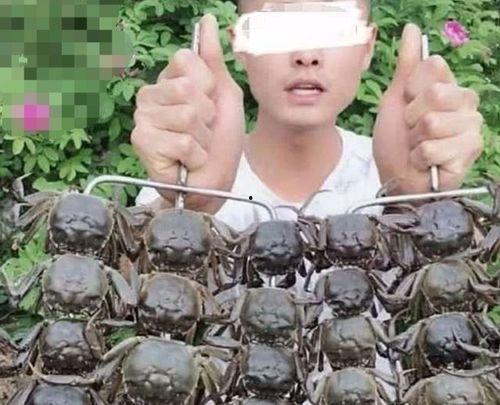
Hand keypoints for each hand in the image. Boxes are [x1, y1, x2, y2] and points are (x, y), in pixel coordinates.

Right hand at [131, 14, 244, 212]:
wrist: (214, 182)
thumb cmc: (220, 142)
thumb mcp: (224, 96)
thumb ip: (213, 60)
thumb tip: (207, 20)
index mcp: (168, 81)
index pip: (187, 60)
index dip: (208, 87)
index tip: (209, 107)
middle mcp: (150, 96)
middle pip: (188, 87)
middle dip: (207, 115)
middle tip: (202, 131)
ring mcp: (143, 119)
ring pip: (187, 115)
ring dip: (203, 138)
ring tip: (196, 147)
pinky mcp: (142, 142)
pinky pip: (181, 141)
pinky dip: (195, 155)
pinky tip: (186, 161)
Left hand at [373, 23, 482, 194]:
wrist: (395, 176)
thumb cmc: (395, 141)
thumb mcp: (394, 99)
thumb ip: (406, 66)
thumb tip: (412, 29)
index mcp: (448, 87)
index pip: (433, 66)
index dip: (410, 89)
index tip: (407, 104)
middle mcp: (466, 103)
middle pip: (435, 93)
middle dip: (412, 117)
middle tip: (411, 130)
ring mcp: (472, 127)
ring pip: (433, 122)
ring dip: (414, 140)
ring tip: (417, 147)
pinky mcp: (471, 150)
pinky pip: (433, 147)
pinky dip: (420, 158)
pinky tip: (425, 162)